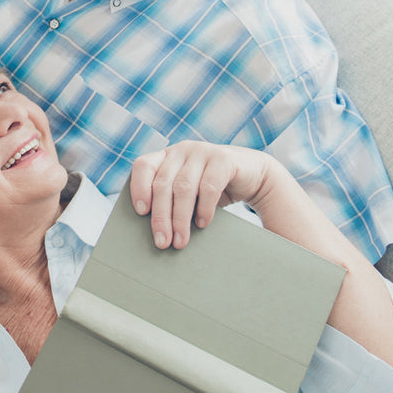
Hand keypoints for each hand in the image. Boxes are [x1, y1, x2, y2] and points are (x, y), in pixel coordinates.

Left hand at [129, 141, 272, 248]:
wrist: (253, 176)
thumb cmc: (212, 189)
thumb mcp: (188, 192)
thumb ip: (170, 200)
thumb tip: (154, 233)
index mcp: (167, 155)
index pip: (143, 166)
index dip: (139, 187)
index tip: (140, 212)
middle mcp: (182, 150)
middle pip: (163, 184)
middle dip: (161, 216)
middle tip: (162, 242)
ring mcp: (203, 151)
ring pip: (183, 187)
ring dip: (180, 218)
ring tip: (180, 241)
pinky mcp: (224, 159)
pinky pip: (208, 186)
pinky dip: (204, 209)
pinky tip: (202, 224)